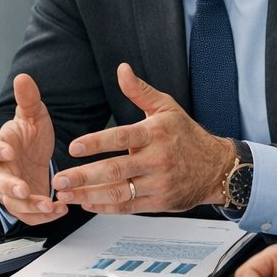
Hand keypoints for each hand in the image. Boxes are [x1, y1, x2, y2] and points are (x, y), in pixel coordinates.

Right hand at [0, 73, 67, 225]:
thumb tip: (23, 77)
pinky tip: (59, 210)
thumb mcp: (33, 115)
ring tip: (49, 205)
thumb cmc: (29, 135)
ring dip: (29, 206)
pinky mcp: (23, 204)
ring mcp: (11, 189)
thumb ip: (28, 99)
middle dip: (9, 187)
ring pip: (12, 203)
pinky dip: (42, 216)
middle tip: (23, 190)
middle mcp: (1, 170)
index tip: (8, 151)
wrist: (36, 155)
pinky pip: (28, 215)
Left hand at [52, 62, 232, 212]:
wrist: (217, 167)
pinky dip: (106, 208)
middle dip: (84, 176)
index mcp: (155, 134)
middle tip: (59, 180)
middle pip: (116, 169)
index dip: (96, 143)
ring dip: (89, 195)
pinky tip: (86, 203)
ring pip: (119, 192)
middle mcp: (157, 160)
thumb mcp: (166, 108)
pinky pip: (128, 207)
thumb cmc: (187, 136)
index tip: (74, 147)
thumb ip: (139, 91)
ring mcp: (158, 183)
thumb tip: (121, 69)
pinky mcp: (159, 202)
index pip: (122, 138)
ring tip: (66, 195)